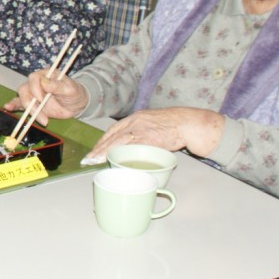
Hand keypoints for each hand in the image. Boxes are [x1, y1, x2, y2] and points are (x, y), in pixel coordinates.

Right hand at [3, 69, 88, 123]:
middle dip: (31, 104)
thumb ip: (57, 85)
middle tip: (42, 116)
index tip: (41, 99)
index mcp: (46, 75)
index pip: (34, 78)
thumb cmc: (74, 93)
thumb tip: (44, 82)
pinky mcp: (32, 104)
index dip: (35, 88)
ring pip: (22, 98)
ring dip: (29, 110)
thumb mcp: (70, 89)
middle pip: (25, 89)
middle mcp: (37, 83)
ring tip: (41, 119)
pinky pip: (19, 103)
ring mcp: (33, 93)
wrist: (77, 104)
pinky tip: (8, 108)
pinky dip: (13, 105)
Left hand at [87, 107, 224, 160]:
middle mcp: (136, 121)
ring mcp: (142, 128)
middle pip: (112, 136)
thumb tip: (133, 149)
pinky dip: (122, 154)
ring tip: (96, 161)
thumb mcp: (153, 125)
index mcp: (135, 118)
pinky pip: (132, 147)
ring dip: (105, 152)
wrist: (189, 123)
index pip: (113, 130)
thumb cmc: (174, 126)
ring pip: (118, 141)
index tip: (94, 151)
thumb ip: (141, 134)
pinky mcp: (149, 137)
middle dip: (99, 148)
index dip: (102, 141)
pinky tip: (114, 160)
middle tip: (89, 159)